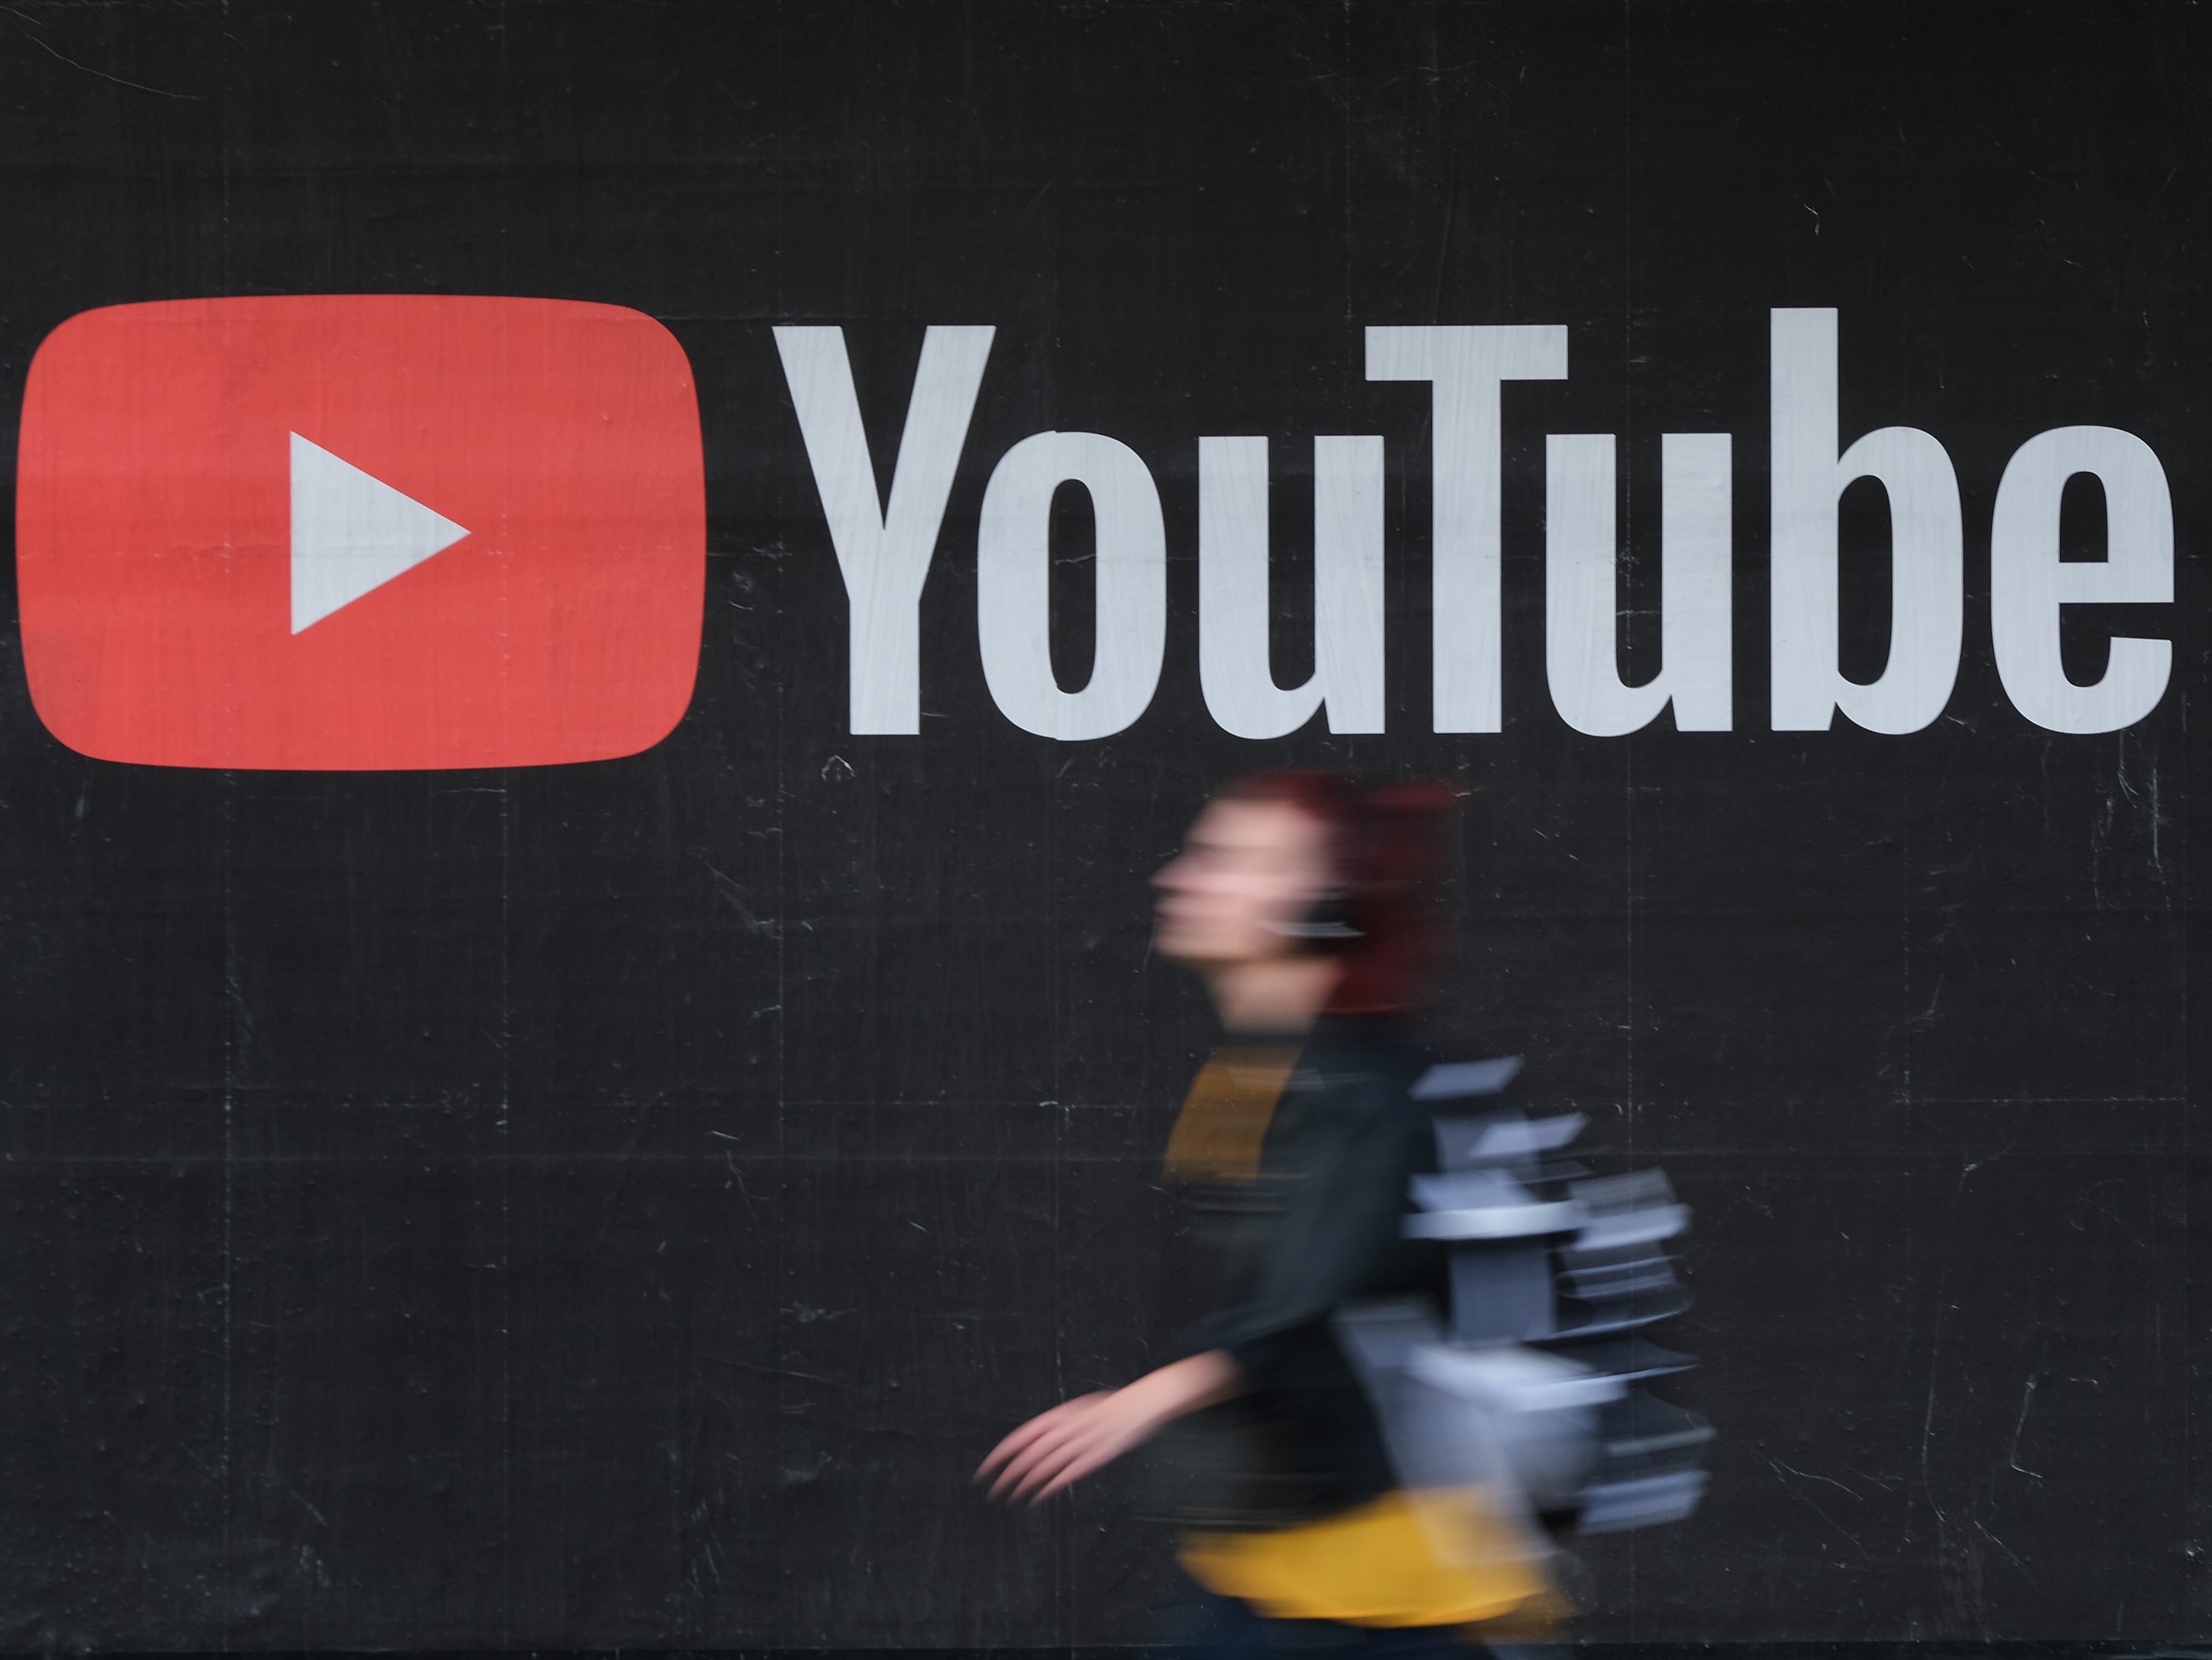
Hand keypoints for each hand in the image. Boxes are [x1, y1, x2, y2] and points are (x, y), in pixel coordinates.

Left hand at [976, 1389, 1156, 1503]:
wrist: (1136, 1406)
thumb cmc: (1105, 1407)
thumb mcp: (1074, 1409)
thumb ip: (1053, 1425)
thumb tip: (1029, 1441)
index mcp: (1057, 1416)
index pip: (1019, 1437)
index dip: (1000, 1455)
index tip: (985, 1469)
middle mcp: (1064, 1430)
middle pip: (1028, 1456)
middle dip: (1007, 1475)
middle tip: (993, 1490)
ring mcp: (1079, 1445)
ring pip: (1043, 1468)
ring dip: (1023, 1485)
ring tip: (1010, 1498)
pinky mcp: (1093, 1459)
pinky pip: (1065, 1476)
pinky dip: (1048, 1489)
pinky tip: (1036, 1498)